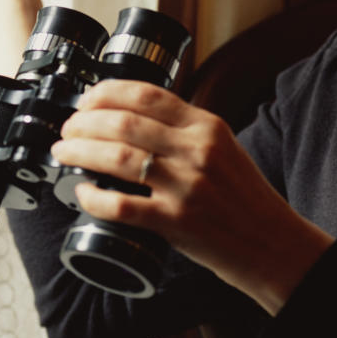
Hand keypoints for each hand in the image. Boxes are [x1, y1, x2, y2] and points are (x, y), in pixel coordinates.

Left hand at [50, 79, 333, 314]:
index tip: (85, 100)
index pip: (147, 94)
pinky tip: (82, 193)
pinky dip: (94, 198)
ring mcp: (187, 186)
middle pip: (124, 123)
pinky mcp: (177, 222)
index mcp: (206, 126)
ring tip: (63, 153)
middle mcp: (197, 151)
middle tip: (67, 130)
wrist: (273, 244)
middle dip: (84, 123)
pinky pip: (122, 206)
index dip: (106, 93)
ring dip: (80, 153)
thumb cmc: (243, 197)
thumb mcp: (221, 147)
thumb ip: (183, 130)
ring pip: (117, 159)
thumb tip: (131, 116)